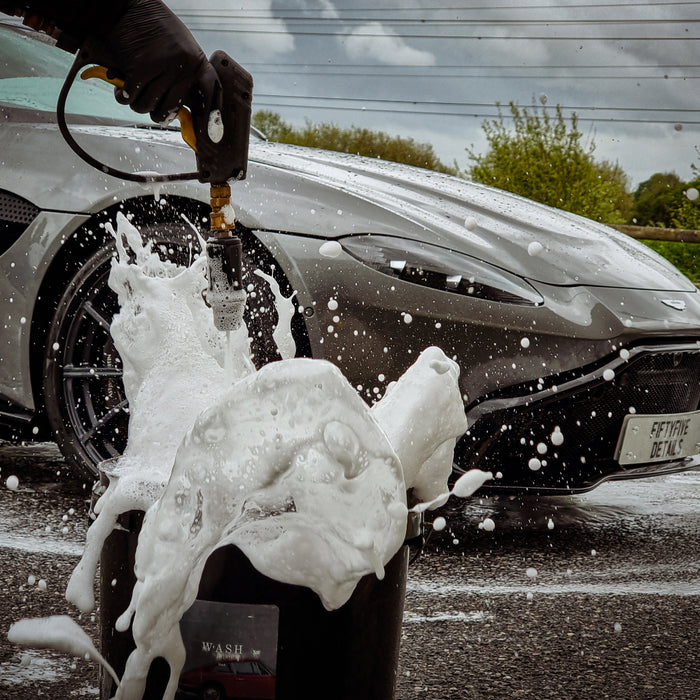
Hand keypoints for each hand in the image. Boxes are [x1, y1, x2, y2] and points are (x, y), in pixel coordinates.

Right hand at [81, 0, 220, 123]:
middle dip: (158, 114)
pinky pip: (132, 97)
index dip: (211, 115)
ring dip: (137, 105)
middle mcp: (184, 66)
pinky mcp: (141, 67)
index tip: (208, 135)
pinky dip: (123, 97)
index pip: (212, 93)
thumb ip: (186, 74)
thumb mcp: (180, 49)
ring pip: (148, 106)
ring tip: (133, 95)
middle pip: (171, 109)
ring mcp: (164, 67)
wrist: (128, 7)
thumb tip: (188, 110)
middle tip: (151, 108)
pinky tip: (121, 91)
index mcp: (197, 62)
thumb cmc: (154, 29)